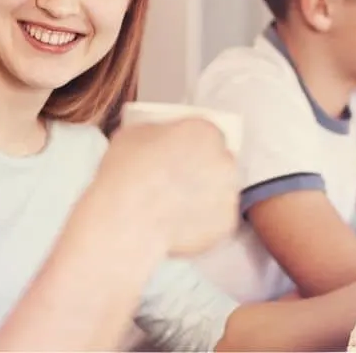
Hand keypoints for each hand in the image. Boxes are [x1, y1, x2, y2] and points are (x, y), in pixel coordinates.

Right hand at [92, 118, 239, 256]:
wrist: (127, 218)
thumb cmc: (127, 174)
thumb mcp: (133, 134)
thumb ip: (156, 133)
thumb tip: (157, 139)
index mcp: (205, 132)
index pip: (206, 134)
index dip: (191, 145)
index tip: (179, 154)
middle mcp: (224, 161)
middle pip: (218, 162)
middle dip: (202, 169)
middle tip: (176, 181)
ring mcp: (228, 194)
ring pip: (219, 192)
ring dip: (204, 196)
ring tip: (175, 205)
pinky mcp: (225, 224)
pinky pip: (215, 220)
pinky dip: (201, 223)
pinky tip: (178, 223)